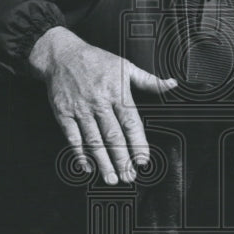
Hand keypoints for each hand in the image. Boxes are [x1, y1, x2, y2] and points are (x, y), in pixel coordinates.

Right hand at [28, 27, 176, 183]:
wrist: (61, 55)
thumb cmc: (96, 60)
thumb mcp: (125, 65)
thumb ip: (148, 80)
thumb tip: (172, 84)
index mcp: (117, 92)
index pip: (130, 122)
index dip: (137, 143)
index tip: (143, 160)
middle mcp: (99, 102)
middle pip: (113, 136)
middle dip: (122, 159)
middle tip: (129, 177)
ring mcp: (80, 109)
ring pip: (94, 140)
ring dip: (103, 162)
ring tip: (111, 178)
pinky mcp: (63, 113)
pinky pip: (72, 137)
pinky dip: (80, 154)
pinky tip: (87, 167)